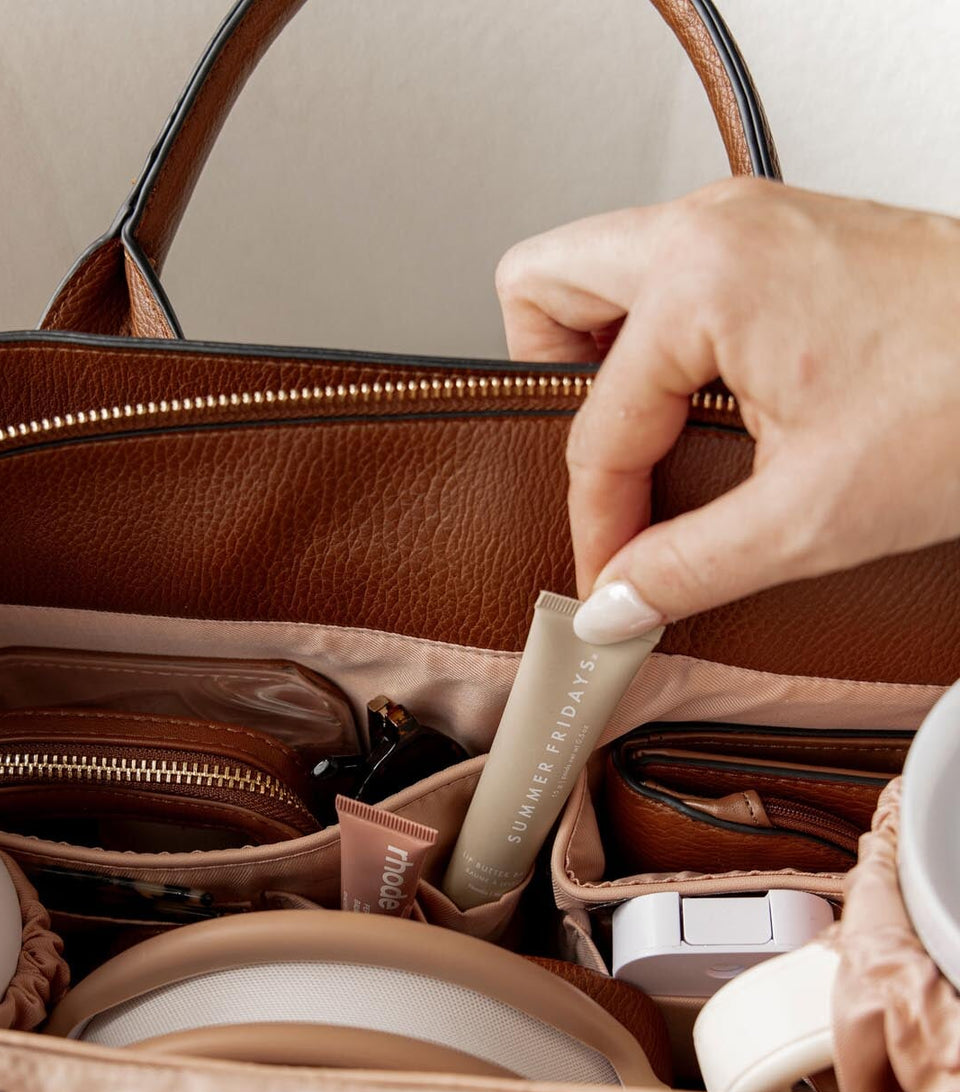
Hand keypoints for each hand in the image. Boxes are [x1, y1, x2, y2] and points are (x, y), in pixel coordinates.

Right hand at [493, 179, 959, 642]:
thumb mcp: (810, 517)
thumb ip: (686, 569)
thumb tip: (613, 604)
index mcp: (702, 278)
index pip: (596, 425)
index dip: (593, 523)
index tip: (607, 583)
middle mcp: (712, 226)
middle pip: (546, 288)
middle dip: (551, 391)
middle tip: (601, 471)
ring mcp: (747, 221)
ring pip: (605, 271)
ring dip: (607, 364)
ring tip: (652, 443)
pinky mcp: (781, 238)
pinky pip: (670, 276)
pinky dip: (662, 344)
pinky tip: (709, 408)